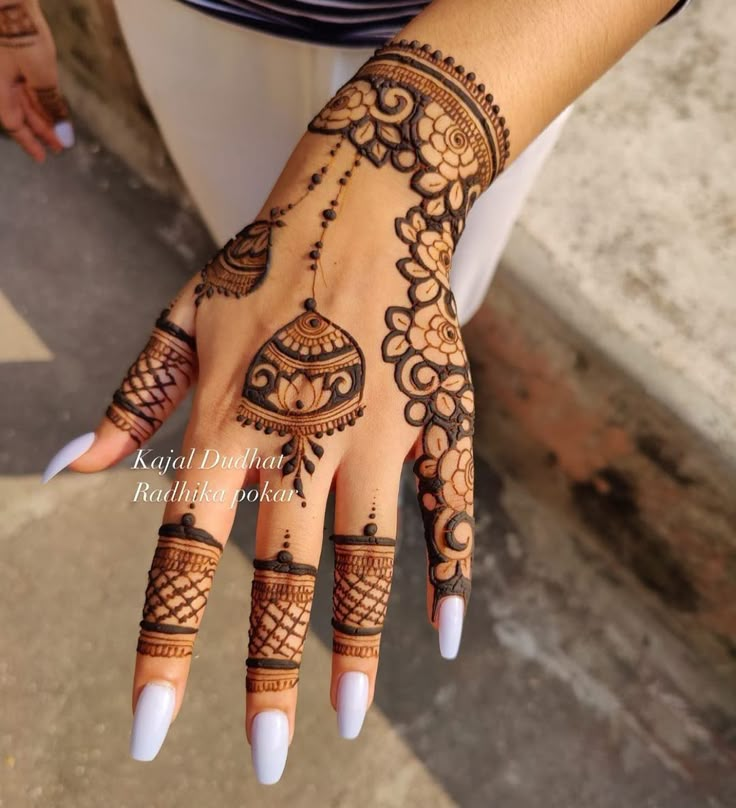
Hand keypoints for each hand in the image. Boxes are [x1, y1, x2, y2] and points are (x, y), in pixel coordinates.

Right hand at [0, 0, 72, 160]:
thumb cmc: (18, 33)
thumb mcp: (40, 74)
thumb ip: (50, 103)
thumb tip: (62, 131)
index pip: (14, 124)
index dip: (29, 142)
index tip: (42, 158)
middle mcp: (1, 82)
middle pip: (22, 113)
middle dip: (41, 130)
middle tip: (59, 147)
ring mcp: (8, 68)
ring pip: (26, 99)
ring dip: (43, 116)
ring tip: (61, 132)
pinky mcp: (17, 55)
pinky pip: (29, 84)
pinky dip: (41, 98)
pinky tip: (53, 108)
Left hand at [44, 40, 507, 782]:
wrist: (367, 197)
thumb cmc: (267, 261)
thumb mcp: (181, 319)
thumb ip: (129, 401)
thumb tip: (66, 471)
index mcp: (230, 418)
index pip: (186, 553)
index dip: (168, 647)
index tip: (153, 732)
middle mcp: (304, 435)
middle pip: (284, 576)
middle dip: (272, 676)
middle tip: (271, 761)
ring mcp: (381, 428)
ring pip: (369, 558)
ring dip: (358, 646)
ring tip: (348, 720)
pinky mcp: (440, 417)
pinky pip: (449, 509)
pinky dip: (450, 574)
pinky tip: (445, 636)